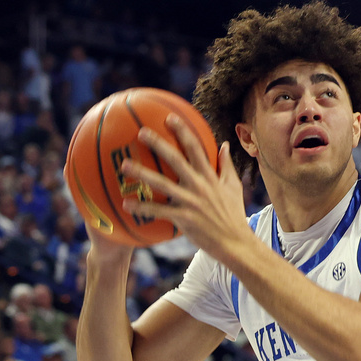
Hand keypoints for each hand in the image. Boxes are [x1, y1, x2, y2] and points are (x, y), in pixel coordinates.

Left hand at [119, 115, 250, 261]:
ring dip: (142, 173)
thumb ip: (227, 165)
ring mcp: (191, 202)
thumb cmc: (233, 214)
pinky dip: (142, 207)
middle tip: (141, 132)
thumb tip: (224, 144)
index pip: (196, 148)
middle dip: (158, 144)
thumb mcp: (234, 187)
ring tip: (124, 165)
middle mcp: (200, 185)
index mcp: (211, 176)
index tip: (170, 118)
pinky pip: (159, 211)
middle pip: (176, 160)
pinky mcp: (184, 219)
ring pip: (163, 184)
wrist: (235, 242)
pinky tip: (125, 204)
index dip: (183, 131)